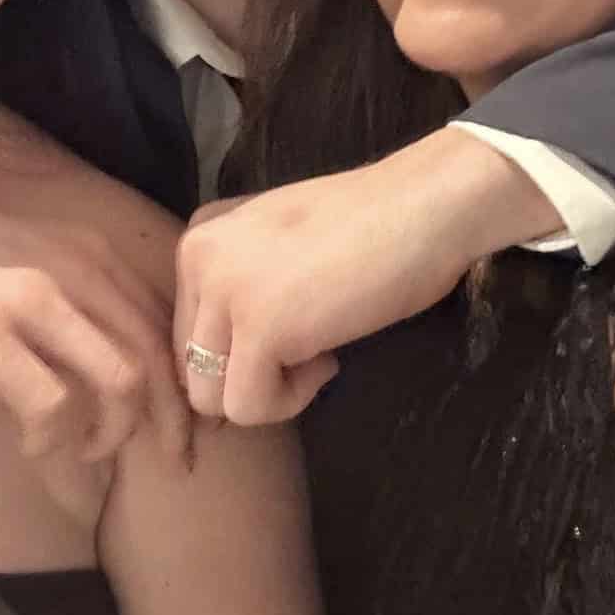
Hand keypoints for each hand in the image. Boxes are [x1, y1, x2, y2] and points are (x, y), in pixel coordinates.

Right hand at [0, 188, 190, 460]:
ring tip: (89, 451)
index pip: (162, 322)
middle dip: (171, 420)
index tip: (183, 423)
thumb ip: (76, 301)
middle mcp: (76, 270)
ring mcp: (33, 302)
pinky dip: (55, 439)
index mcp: (90, 253)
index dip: (182, 380)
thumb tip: (114, 366)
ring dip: (114, 432)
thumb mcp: (30, 262)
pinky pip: (51, 404)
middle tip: (170, 461)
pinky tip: (35, 447)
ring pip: (120, 380)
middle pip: (155, 356)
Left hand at [174, 126, 560, 423]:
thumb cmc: (372, 226)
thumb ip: (239, 287)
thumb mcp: (277, 245)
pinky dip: (290, 401)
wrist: (426, 207)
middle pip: (193, 368)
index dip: (241, 349)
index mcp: (200, 238)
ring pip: (210, 397)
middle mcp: (198, 258)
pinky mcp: (258, 327)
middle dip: (250, 374)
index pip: (188, 334)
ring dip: (267, 392)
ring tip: (318, 353)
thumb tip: (218, 368)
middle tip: (311, 345)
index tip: (298, 322)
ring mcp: (224, 291)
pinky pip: (246, 407)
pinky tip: (329, 357)